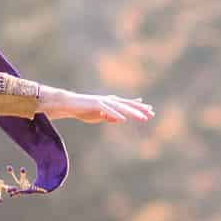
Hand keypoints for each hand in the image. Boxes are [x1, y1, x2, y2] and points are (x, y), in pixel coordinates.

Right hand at [38, 87, 154, 123]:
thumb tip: (121, 119)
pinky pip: (108, 111)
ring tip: (142, 117)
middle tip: (152, 113)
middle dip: (140, 109)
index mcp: (111, 103)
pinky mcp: (96, 104)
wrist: (69, 104)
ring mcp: (103, 101)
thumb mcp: (100, 116)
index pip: (128, 105)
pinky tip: (123, 119)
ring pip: (121, 107)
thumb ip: (110, 117)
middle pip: (127, 105)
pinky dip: (116, 114)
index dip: (139, 108)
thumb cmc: (84, 110)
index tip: (150, 111)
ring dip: (132, 112)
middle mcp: (109, 100)